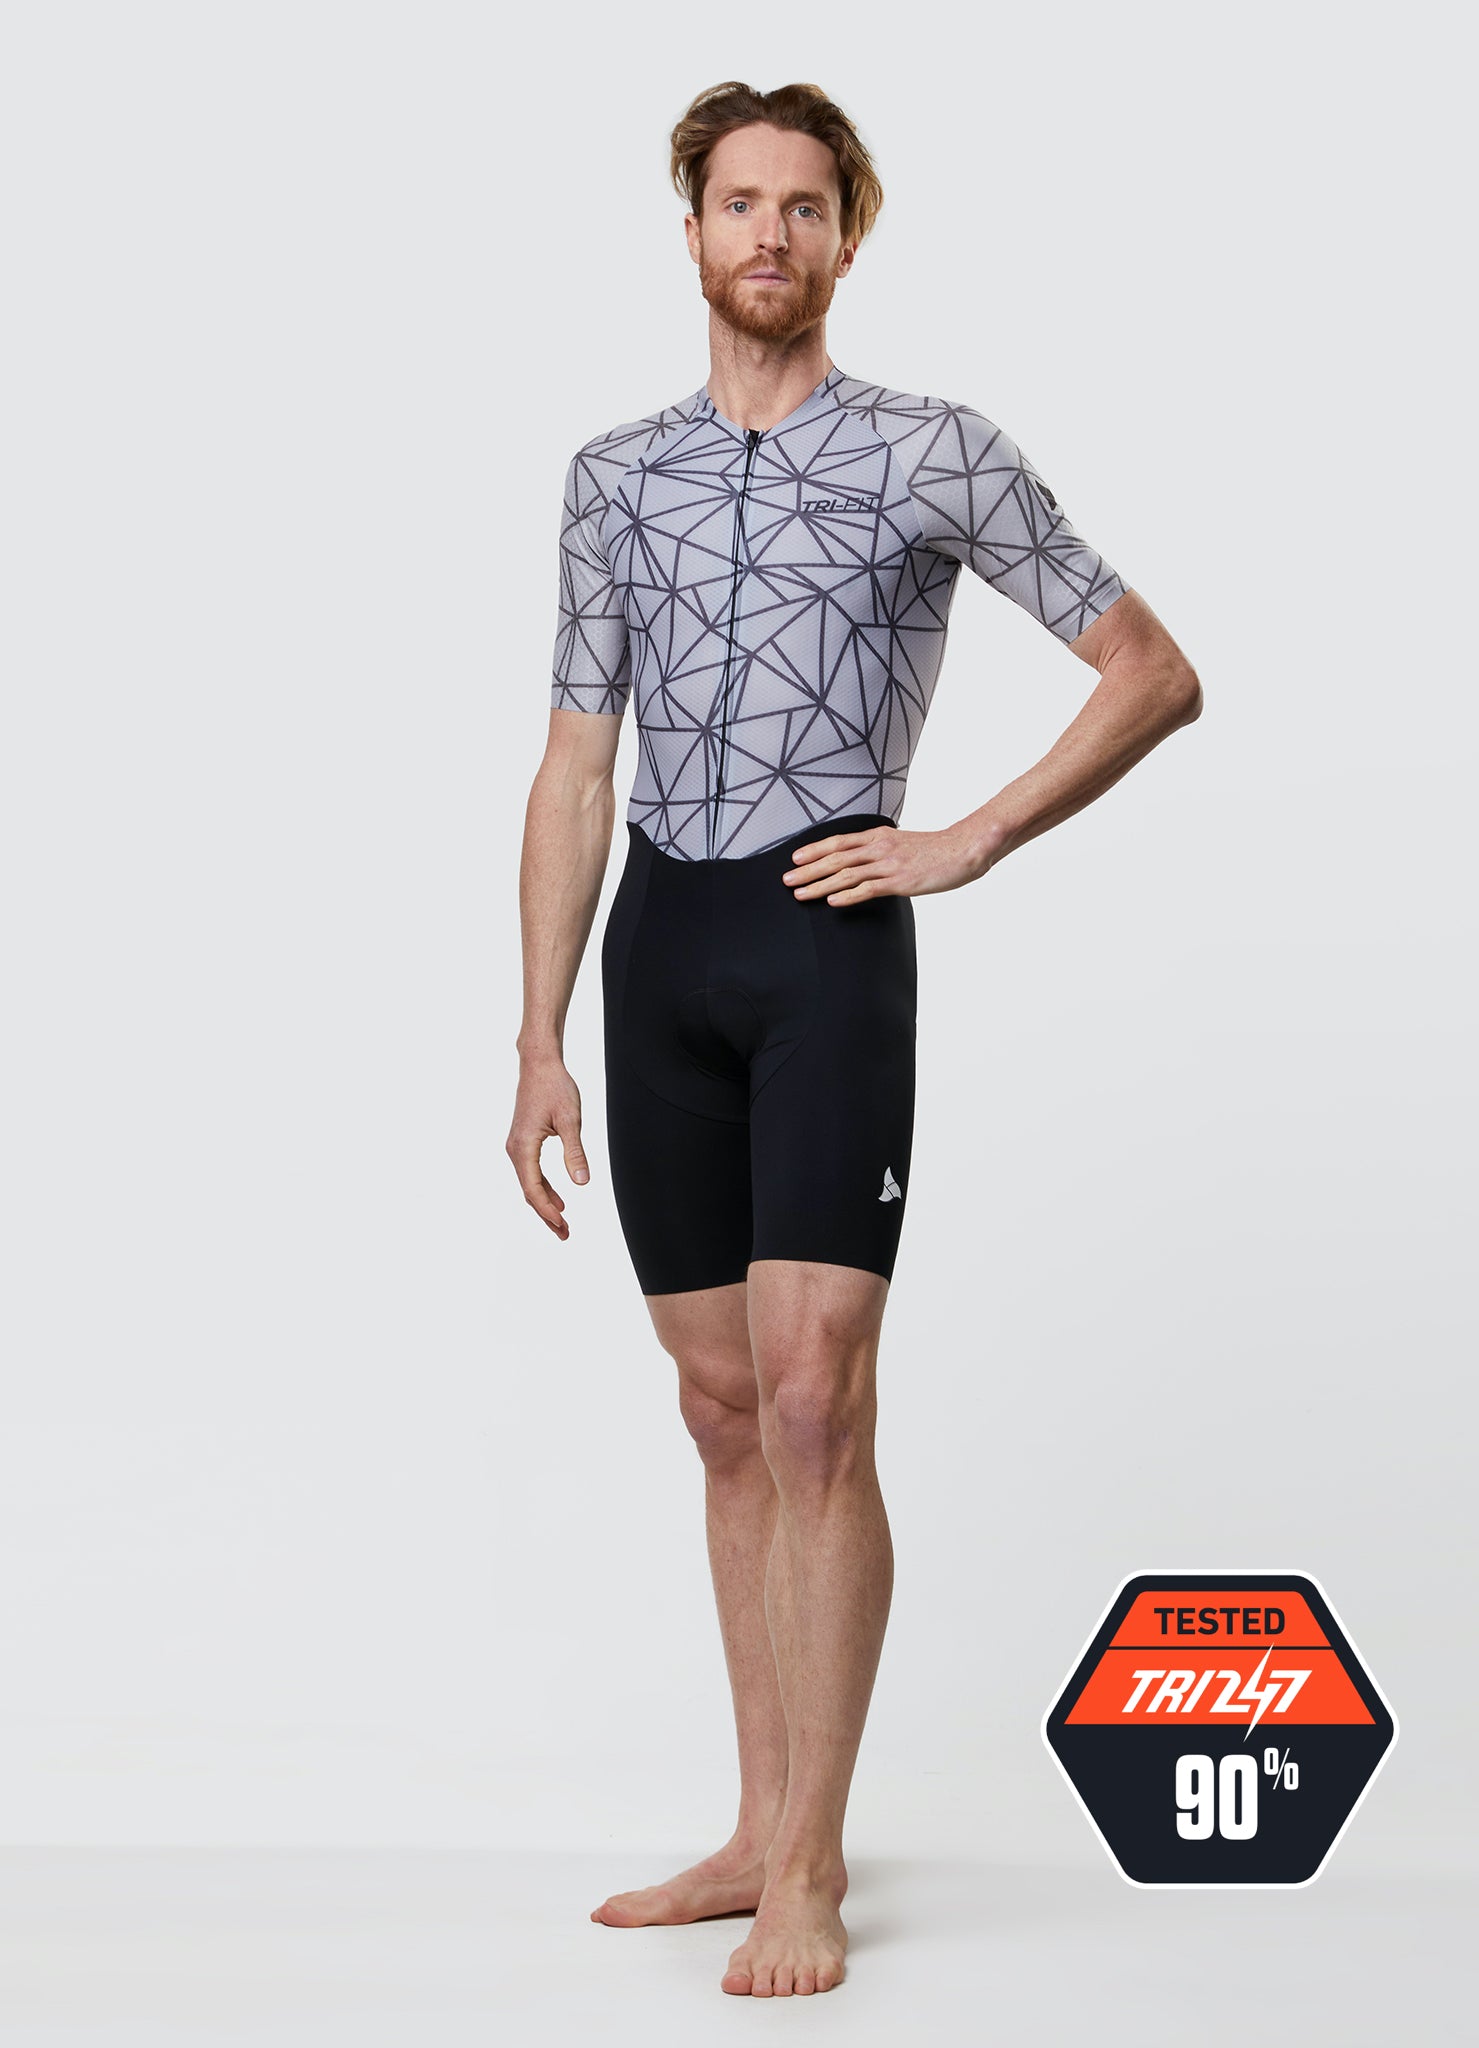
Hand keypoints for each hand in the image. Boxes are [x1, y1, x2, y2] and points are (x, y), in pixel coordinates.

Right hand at [506, 1053, 589, 1238]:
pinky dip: (543, 1188)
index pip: (533, 1188)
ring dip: (545, 1204)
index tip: (562, 1226)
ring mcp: (516, 1146)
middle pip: (529, 1191)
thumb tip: (582, 1183)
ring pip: (529, 1183)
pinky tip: (558, 1199)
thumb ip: (575, 1153)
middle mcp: (515, 1149)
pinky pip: (530, 1172)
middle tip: (565, 1235)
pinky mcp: (522, 1141)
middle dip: (546, 1215)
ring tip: (562, 1224)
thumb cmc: (555, 1087)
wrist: (539, 1065)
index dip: (546, 1211)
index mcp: (523, 1146)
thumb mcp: (571, 1120)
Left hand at [782, 823, 987, 904]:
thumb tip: (863, 859)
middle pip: (835, 858)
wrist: (964, 849)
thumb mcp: (903, 843)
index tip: (794, 858)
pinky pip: (868, 888)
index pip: (839, 841)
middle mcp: (879, 847)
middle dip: (808, 870)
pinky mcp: (900, 881)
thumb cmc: (935, 849)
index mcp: (879, 835)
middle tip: (786, 880)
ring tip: (800, 894)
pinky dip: (848, 895)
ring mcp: (889, 864)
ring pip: (846, 874)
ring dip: (819, 885)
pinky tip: (832, 902)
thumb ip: (881, 849)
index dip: (814, 849)